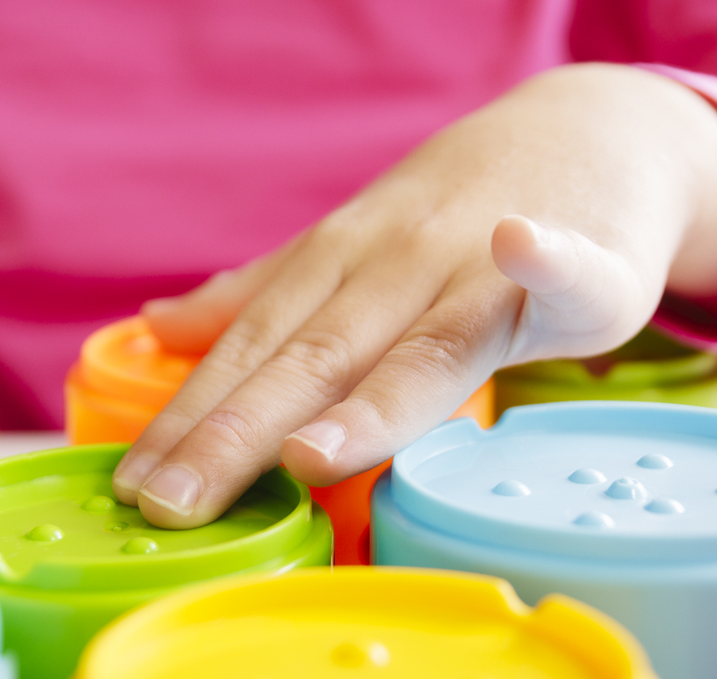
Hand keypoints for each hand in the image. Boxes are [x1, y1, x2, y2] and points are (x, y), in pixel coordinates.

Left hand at [112, 63, 716, 527]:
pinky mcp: (585, 266)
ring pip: (420, 345)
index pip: (247, 350)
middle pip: (310, 360)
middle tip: (171, 506)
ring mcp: (483, 264)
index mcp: (333, 268)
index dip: (186, 418)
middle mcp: (394, 266)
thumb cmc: (455, 214)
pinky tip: (521, 248)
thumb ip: (261, 297)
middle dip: (233, 437)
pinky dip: (546, 259)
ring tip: (304, 456)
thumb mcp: (347, 248)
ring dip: (363, 401)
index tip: (132, 488)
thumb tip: (160, 327)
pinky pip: (566, 272)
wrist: (584, 134)